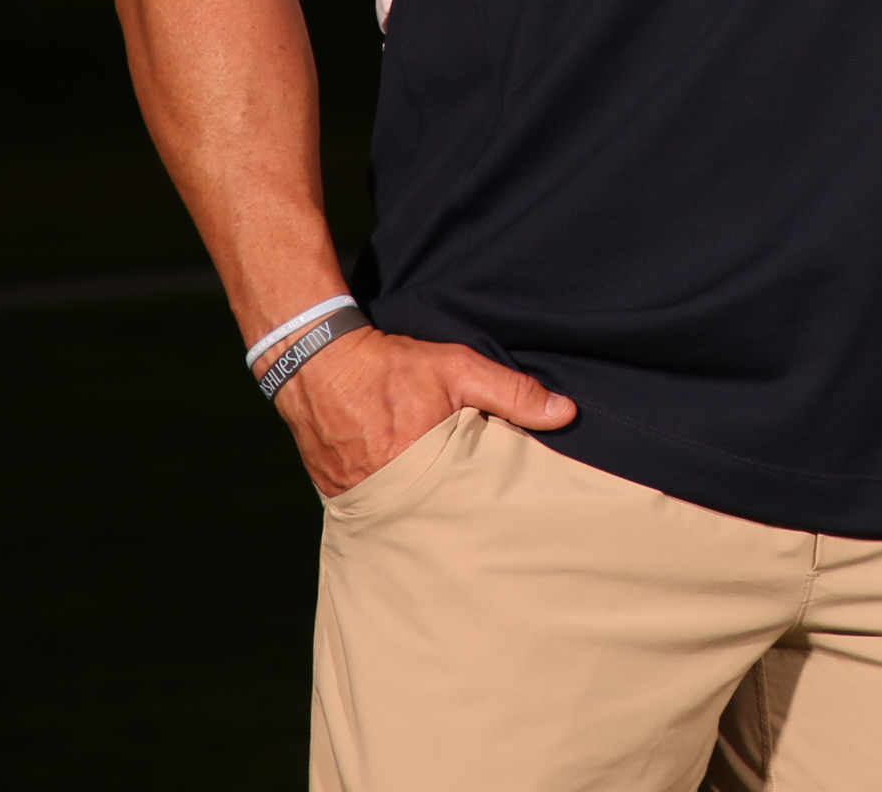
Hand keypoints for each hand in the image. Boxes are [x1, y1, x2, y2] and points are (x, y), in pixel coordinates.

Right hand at [273, 324, 575, 496]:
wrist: (316, 361)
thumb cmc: (390, 365)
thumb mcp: (459, 368)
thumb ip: (513, 392)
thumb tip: (566, 413)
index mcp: (419, 467)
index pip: (472, 498)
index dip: (491, 501)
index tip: (514, 508)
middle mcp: (386, 493)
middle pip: (440, 514)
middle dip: (462, 516)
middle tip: (489, 521)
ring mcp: (357, 499)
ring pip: (410, 515)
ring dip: (429, 511)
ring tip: (454, 514)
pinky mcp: (339, 497)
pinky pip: (380, 511)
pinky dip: (399, 505)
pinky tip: (417, 503)